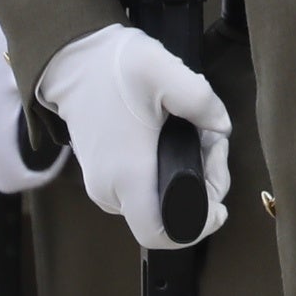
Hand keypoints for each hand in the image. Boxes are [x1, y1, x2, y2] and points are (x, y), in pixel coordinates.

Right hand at [37, 25, 234, 250]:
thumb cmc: (114, 68)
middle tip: (214, 146)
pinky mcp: (102, 175)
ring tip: (201, 138)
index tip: (218, 208)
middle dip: (204, 189)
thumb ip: (202, 101)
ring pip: (156, 203)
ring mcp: (102, 185)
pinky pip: (142, 190)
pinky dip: (168, 174)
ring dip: (189, 178)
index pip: (159, 234)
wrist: (73, 61)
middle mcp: (111, 189)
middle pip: (168, 217)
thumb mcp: (165, 72)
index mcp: (127, 174)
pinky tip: (181, 141)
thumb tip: (222, 128)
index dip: (196, 229)